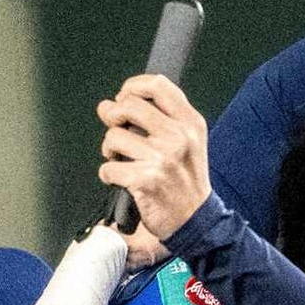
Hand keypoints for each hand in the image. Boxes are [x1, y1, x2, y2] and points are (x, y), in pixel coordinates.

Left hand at [95, 73, 211, 243]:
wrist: (196, 220)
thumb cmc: (186, 181)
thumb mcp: (187, 142)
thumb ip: (155, 119)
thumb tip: (109, 105)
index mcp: (190, 123)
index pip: (158, 85)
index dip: (133, 86)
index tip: (125, 96)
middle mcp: (178, 137)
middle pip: (129, 105)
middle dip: (114, 116)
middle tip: (116, 129)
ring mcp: (162, 158)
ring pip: (114, 137)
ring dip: (109, 150)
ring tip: (121, 160)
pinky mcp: (145, 179)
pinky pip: (108, 168)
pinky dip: (109, 176)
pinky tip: (122, 181)